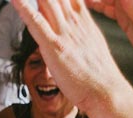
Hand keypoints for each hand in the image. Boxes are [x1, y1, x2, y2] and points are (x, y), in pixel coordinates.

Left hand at [11, 0, 127, 110]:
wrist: (107, 93)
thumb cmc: (99, 77)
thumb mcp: (92, 46)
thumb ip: (80, 32)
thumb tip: (72, 27)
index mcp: (82, 21)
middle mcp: (73, 22)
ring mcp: (64, 33)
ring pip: (46, 1)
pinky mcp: (55, 47)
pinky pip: (36, 23)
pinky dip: (24, 9)